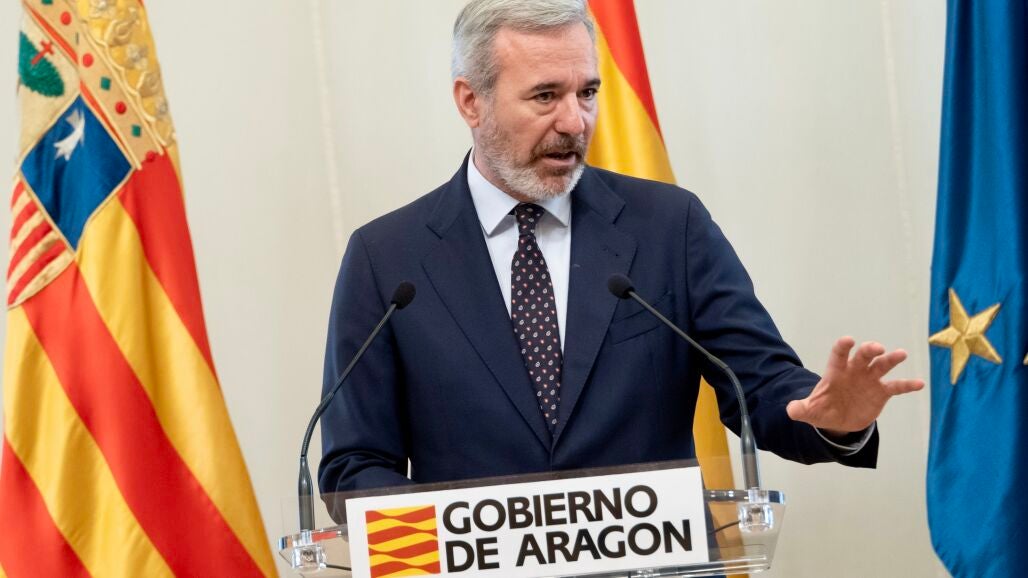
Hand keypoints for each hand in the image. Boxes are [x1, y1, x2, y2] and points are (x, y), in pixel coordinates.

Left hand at [786, 337, 923, 433]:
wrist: (838, 420)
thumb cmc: (823, 409)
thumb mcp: (810, 412)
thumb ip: (801, 409)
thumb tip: (791, 410)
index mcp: (836, 372)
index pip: (838, 355)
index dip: (842, 347)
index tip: (848, 340)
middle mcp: (854, 371)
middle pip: (863, 356)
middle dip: (869, 350)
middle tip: (877, 348)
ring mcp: (869, 380)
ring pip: (882, 365)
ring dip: (891, 359)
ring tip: (901, 354)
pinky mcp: (881, 392)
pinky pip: (896, 386)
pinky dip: (907, 384)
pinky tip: (919, 383)